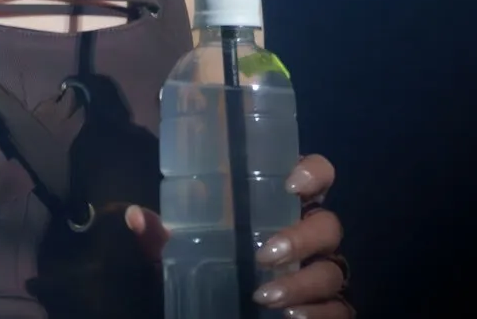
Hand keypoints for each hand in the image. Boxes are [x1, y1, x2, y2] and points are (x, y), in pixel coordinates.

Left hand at [122, 154, 349, 315]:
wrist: (220, 306)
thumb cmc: (210, 262)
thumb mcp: (180, 248)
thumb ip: (161, 233)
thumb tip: (135, 216)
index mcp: (280, 206)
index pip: (316, 175)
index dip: (313, 172)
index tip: (290, 183)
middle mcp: (310, 234)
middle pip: (328, 226)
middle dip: (300, 238)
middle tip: (265, 254)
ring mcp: (324, 270)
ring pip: (333, 270)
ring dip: (302, 283)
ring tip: (265, 296)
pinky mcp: (331, 306)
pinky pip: (341, 309)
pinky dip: (321, 314)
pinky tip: (293, 318)